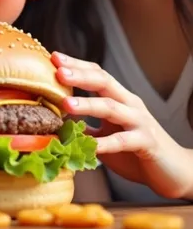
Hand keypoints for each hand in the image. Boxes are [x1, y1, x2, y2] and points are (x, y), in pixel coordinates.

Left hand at [51, 51, 191, 199]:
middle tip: (58, 71)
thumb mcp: (107, 136)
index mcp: (119, 98)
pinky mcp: (147, 142)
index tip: (54, 57)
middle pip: (104, 81)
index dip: (76, 65)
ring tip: (66, 104)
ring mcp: (139, 122)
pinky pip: (124, 141)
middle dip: (80, 75)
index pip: (97, 74)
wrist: (174, 171)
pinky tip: (91, 146)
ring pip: (111, 107)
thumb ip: (87, 129)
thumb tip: (56, 126)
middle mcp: (129, 104)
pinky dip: (106, 143)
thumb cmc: (136, 152)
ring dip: (88, 104)